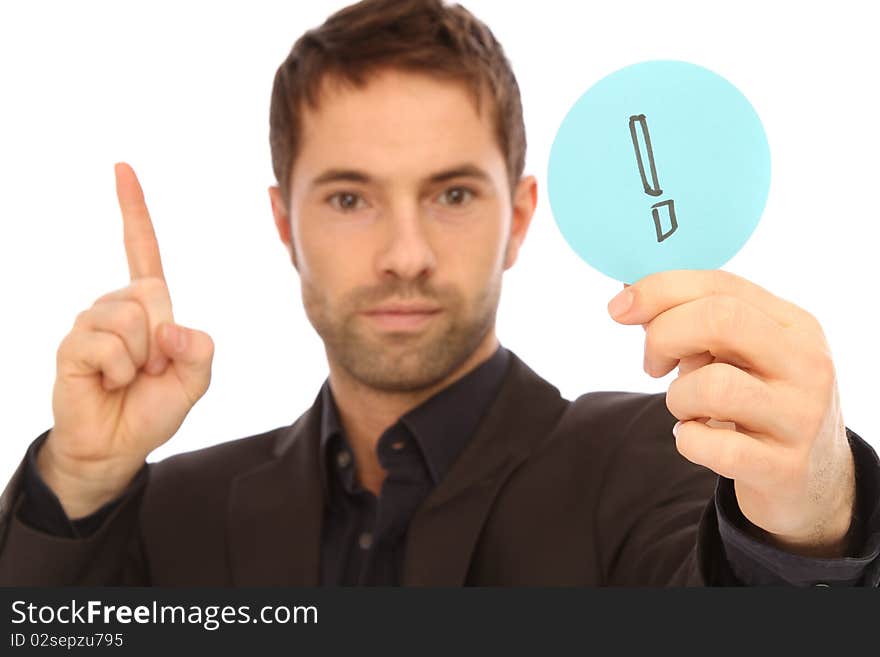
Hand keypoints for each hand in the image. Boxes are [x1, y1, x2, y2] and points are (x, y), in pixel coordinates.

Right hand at [38, 163, 214, 517]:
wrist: (118, 447)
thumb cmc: (153, 409)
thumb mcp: (195, 380)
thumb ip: (200, 350)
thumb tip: (170, 327)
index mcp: (148, 307)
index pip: (141, 250)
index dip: (133, 211)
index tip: (122, 169)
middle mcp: (116, 306)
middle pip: (151, 291)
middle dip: (162, 337)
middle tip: (151, 369)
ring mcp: (90, 323)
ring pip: (131, 318)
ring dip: (142, 358)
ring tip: (130, 378)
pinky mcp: (72, 345)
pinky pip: (108, 344)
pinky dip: (121, 370)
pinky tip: (111, 382)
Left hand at [607, 269, 855, 557]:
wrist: (812, 479)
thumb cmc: (756, 400)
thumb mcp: (738, 353)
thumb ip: (692, 320)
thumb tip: (628, 294)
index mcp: (794, 325)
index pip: (721, 286)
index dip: (659, 290)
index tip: (619, 308)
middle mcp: (807, 365)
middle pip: (720, 319)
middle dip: (664, 337)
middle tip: (653, 365)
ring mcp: (801, 418)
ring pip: (712, 386)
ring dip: (677, 398)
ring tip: (687, 408)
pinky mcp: (785, 468)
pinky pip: (711, 446)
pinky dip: (688, 440)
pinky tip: (697, 438)